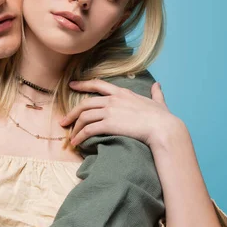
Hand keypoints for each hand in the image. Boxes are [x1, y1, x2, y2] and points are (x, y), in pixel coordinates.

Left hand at [61, 79, 175, 147]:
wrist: (162, 128)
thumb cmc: (162, 118)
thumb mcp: (158, 102)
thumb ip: (156, 94)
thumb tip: (158, 86)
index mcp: (122, 93)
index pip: (98, 85)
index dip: (83, 84)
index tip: (72, 85)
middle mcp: (113, 99)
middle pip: (85, 104)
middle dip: (72, 113)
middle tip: (64, 121)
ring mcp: (110, 111)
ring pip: (84, 117)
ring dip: (75, 128)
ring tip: (71, 137)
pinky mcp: (108, 124)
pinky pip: (88, 129)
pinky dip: (80, 136)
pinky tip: (76, 143)